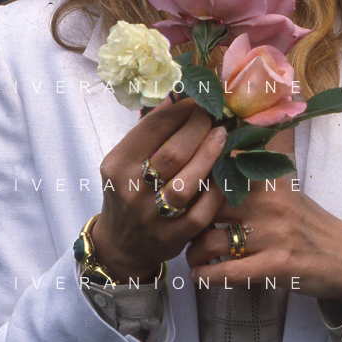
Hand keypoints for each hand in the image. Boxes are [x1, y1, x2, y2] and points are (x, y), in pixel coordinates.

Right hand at [91, 98, 227, 281]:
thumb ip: (147, 132)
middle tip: (214, 116)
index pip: (151, 129)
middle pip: (172, 154)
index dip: (180, 110)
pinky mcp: (172, 236)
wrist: (121, 244)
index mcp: (117, 165)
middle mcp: (131, 191)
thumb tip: (176, 97)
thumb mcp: (125, 161)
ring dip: (210, 155)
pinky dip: (216, 188)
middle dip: (199, 129)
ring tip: (221, 136)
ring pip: (187, 183)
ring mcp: (152, 216)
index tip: (198, 100)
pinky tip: (224, 172)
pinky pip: (201, 210)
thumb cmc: (128, 192)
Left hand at [185, 182, 341, 309]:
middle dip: (187, 223)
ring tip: (192, 258)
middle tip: (182, 232)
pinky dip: (207, 277)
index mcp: (267, 182)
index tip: (179, 198)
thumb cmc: (307, 223)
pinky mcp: (277, 266)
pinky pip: (228, 272)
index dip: (191, 189)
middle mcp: (268, 205)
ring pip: (210, 243)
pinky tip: (199, 277)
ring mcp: (273, 236)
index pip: (215, 177)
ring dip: (193, 254)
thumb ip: (255, 169)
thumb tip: (231, 142)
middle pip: (205, 210)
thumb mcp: (285, 188)